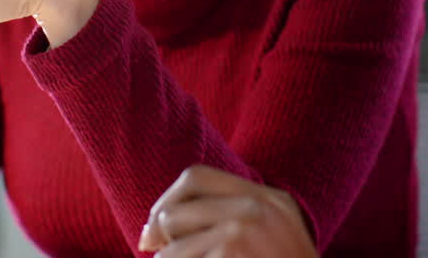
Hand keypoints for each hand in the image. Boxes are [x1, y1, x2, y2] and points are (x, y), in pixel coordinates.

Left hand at [139, 166, 317, 257]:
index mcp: (268, 198)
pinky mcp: (231, 252)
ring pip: (171, 249)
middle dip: (163, 242)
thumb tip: (153, 229)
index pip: (196, 178)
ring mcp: (244, 230)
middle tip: (162, 256)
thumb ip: (233, 216)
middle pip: (176, 213)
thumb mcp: (274, 234)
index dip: (166, 201)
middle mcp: (256, 207)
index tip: (155, 230)